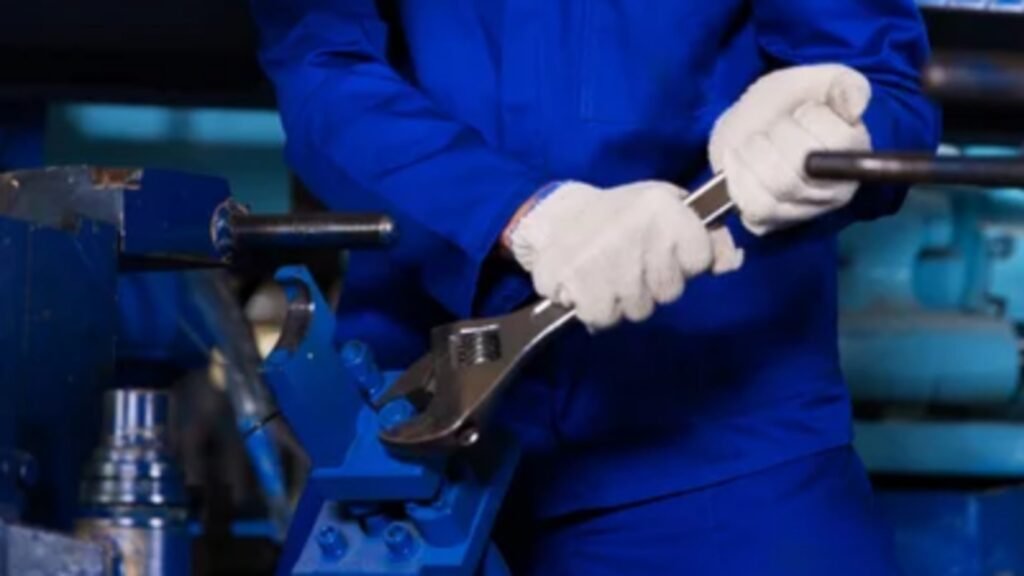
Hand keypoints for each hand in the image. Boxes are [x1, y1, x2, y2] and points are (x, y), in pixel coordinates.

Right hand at [505, 181, 742, 329]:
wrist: (556, 218)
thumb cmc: (620, 216)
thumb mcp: (667, 209)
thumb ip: (707, 236)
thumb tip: (733, 262)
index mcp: (663, 208)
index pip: (700, 258)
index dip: (682, 261)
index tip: (660, 249)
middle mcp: (638, 232)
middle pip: (670, 291)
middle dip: (651, 284)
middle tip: (628, 261)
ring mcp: (608, 261)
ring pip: (639, 310)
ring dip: (623, 299)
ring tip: (606, 271)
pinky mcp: (579, 284)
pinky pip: (605, 319)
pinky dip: (596, 309)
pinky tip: (589, 285)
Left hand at [709, 64, 873, 234]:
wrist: (744, 125)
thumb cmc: (785, 103)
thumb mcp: (816, 81)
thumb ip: (843, 85)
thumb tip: (856, 107)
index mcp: (855, 153)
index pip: (839, 140)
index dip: (812, 117)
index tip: (802, 111)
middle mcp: (835, 191)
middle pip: (804, 165)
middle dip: (777, 134)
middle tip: (772, 127)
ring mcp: (802, 211)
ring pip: (778, 185)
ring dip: (755, 153)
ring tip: (755, 143)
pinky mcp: (768, 222)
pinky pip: (753, 204)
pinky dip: (739, 176)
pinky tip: (739, 161)